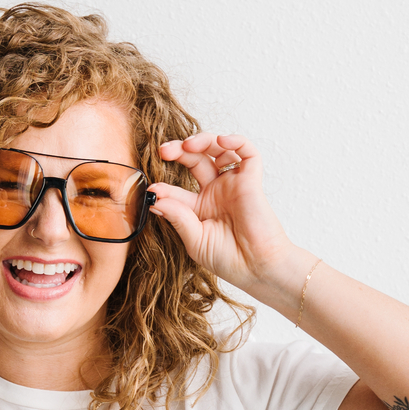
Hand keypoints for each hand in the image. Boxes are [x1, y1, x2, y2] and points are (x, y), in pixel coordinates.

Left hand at [148, 134, 295, 292]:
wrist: (257, 268)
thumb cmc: (228, 259)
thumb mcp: (195, 240)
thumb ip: (177, 217)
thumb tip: (155, 198)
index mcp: (199, 207)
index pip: (176, 189)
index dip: (163, 187)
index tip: (152, 190)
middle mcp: (215, 192)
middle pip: (195, 160)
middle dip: (178, 150)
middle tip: (164, 150)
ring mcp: (232, 184)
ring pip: (218, 150)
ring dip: (202, 141)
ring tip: (188, 145)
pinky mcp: (251, 181)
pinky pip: (247, 153)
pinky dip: (236, 141)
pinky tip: (221, 141)